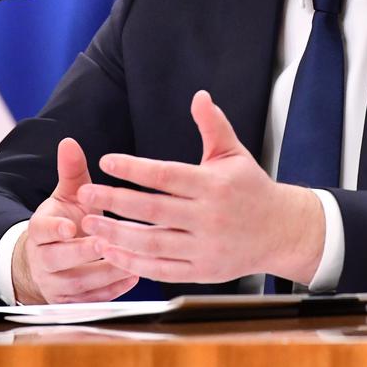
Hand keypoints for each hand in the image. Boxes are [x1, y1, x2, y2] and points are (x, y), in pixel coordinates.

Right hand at [11, 137, 139, 303]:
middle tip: (105, 242)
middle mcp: (43, 260)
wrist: (49, 259)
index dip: (54, 230)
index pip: (41, 231)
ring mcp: (55, 284)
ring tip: (128, 261)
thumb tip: (69, 142)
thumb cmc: (65, 221)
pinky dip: (111, 291)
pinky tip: (132, 277)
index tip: (70, 228)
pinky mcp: (70, 303)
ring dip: (103, 273)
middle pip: (57, 260)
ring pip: (76, 283)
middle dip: (81, 253)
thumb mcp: (66, 196)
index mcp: (39, 231)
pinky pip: (90, 300)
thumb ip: (71, 171)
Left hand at [79, 91, 325, 283]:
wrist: (281, 231)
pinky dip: (133, 262)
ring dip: (116, 234)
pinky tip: (110, 251)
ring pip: (152, 243)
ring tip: (89, 224)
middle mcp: (209, 217)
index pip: (165, 175)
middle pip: (153, 210)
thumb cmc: (252, 188)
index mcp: (213, 185)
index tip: (106, 161)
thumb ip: (213, 125)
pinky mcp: (202, 271)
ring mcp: (205, 247)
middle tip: (85, 194)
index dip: (133, 168)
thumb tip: (199, 95)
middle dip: (114, 201)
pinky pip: (161, 269)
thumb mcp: (234, 154)